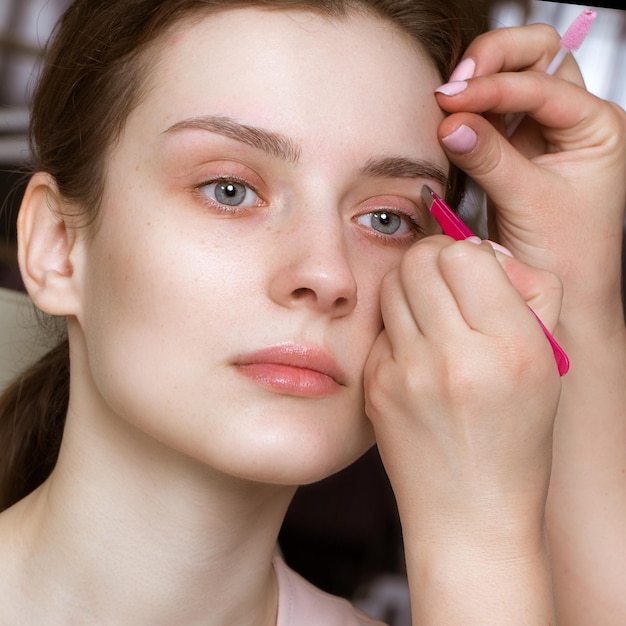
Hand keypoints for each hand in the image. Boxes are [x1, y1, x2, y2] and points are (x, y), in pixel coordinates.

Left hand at [365, 235, 561, 544]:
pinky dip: (397, 331)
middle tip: (445, 284)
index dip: (467, 253)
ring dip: (411, 289)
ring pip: (391, 286)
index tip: (473, 270)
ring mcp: (407, 375)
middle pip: (419, 261)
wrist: (468, 513)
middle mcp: (455, 358)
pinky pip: (379, 329)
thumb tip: (480, 250)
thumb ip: (528, 293)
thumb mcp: (547, 364)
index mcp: (511, 348)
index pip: (466, 255)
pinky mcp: (375, 388)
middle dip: (433, 261)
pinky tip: (416, 359)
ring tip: (431, 317)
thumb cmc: (514, 438)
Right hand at [435, 24, 625, 331]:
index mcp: (595, 127)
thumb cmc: (566, 254)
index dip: (496, 87)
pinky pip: (488, 117)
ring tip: (446, 100)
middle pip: (538, 57)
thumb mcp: (529, 202)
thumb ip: (490, 158)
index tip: (453, 99)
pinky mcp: (513, 152)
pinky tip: (447, 122)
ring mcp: (541, 134)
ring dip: (479, 81)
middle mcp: (571, 122)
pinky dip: (467, 113)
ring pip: (512, 79)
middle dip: (496, 59)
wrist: (563, 291)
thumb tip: (448, 122)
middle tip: (456, 83)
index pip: (543, 85)